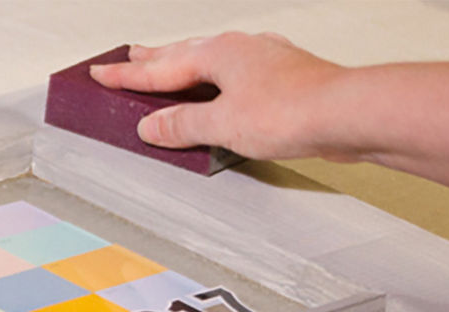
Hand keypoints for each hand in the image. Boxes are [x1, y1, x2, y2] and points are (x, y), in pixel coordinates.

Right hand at [88, 33, 347, 160]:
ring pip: (213, 63)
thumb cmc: (293, 111)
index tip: (102, 74)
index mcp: (218, 53)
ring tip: (170, 74)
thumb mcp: (222, 124)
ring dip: (186, 69)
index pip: (159, 69)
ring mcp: (266, 62)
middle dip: (154, 59)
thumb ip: (183, 125)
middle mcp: (242, 49)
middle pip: (185, 54)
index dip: (126, 75)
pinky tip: (222, 94)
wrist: (347, 114)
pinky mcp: (285, 80)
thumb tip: (153, 125)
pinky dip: (218, 85)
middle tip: (130, 58)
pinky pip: (237, 78)